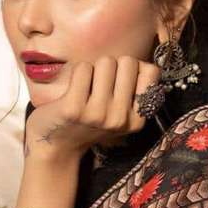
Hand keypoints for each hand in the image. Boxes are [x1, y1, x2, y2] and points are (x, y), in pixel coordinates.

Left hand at [25, 55, 161, 160]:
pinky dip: (76, 73)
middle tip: (100, 84)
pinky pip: (83, 69)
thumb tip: (145, 64)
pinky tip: (72, 90)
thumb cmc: (89, 122)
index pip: (150, 72)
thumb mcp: (119, 114)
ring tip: (86, 88)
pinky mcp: (74, 109)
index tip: (120, 81)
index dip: (134, 69)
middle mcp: (120, 119)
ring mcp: (97, 114)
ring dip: (94, 69)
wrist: (57, 145)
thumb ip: (134, 92)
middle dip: (113, 66)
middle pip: (128, 62)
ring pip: (106, 62)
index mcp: (137, 120)